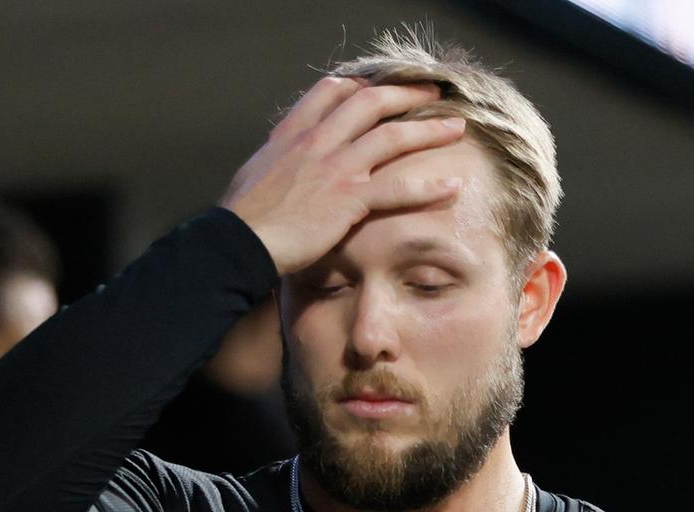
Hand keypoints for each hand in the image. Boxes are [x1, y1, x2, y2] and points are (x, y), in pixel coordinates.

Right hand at [221, 77, 466, 274]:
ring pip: (393, 136)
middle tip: (432, 92)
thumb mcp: (256, 173)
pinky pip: (398, 188)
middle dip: (406, 94)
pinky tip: (452, 185)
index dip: (360, 87)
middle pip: (371, 103)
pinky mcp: (348, 199)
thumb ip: (279, 161)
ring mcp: (336, 167)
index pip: (332, 93)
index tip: (379, 90)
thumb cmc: (241, 217)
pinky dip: (428, 187)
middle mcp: (318, 141)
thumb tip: (284, 164)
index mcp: (293, 133)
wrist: (237, 242)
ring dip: (429, 130)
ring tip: (456, 127)